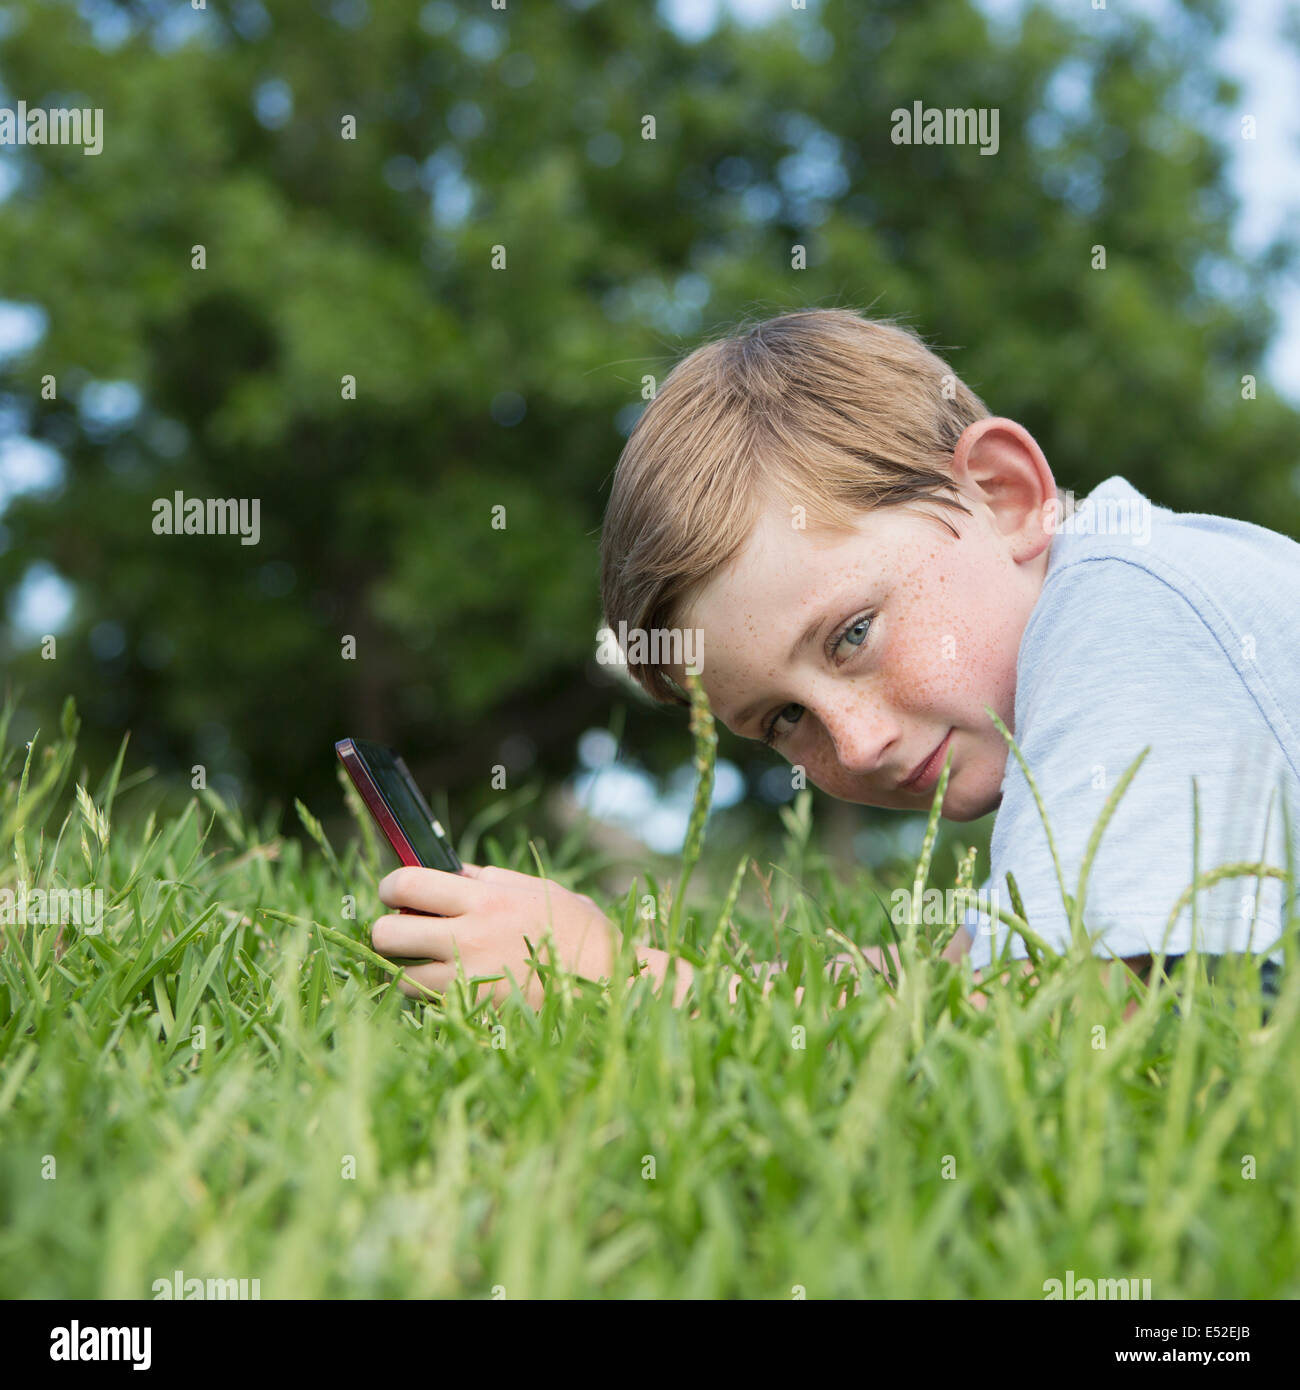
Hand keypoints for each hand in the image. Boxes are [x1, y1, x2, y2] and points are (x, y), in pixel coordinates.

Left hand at [371, 863, 617, 1009]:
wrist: (606, 982)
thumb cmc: (575, 929)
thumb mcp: (534, 888)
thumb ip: (486, 879)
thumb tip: (445, 871)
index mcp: (485, 900)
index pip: (407, 884)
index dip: (390, 886)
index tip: (393, 891)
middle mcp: (469, 939)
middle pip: (387, 934)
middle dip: (387, 929)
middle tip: (404, 927)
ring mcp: (468, 981)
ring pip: (400, 976)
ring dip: (405, 965)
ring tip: (428, 958)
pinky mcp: (474, 1012)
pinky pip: (427, 1003)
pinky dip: (429, 993)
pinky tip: (450, 982)